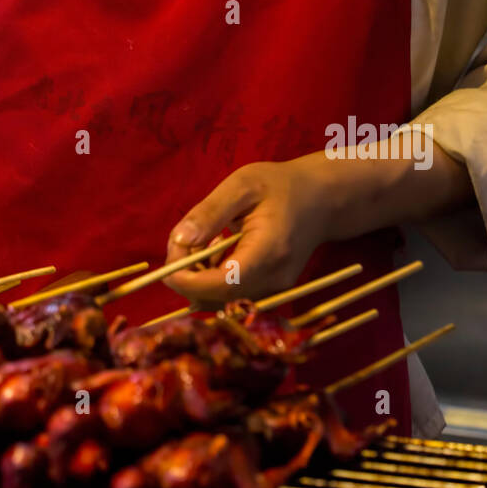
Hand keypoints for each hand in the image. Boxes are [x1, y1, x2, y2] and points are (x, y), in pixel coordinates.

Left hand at [163, 157, 331, 307]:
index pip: (222, 283)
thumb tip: (178, 241)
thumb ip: (209, 213)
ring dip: (200, 280)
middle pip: (218, 298)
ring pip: (223, 301)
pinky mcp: (272, 292)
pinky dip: (214, 280)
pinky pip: (233, 297)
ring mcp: (276, 290)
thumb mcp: (241, 186)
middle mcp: (275, 280)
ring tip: (203, 241)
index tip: (165, 265)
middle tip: (180, 245)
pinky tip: (216, 251)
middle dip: (189, 280)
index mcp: (268, 252)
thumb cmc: (279, 186)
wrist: (321, 199)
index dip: (188, 281)